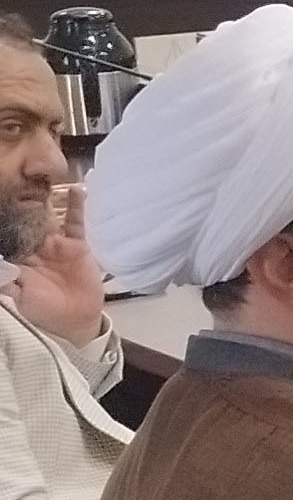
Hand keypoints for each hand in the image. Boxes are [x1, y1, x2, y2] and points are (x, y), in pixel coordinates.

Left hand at [6, 185, 106, 345]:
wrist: (75, 320)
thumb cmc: (42, 310)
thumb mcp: (16, 295)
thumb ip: (6, 277)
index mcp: (17, 257)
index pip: (9, 233)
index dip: (7, 218)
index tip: (5, 198)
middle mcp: (35, 247)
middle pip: (28, 220)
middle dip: (24, 202)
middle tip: (20, 180)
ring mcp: (56, 244)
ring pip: (49, 216)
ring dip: (47, 200)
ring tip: (44, 179)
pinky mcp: (78, 244)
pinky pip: (76, 222)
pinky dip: (77, 206)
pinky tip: (76, 189)